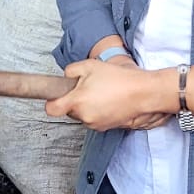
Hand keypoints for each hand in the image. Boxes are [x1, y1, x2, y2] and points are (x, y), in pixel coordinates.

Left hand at [44, 58, 166, 130]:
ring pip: (82, 115)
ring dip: (86, 106)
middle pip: (68, 111)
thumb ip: (71, 71)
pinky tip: (108, 101)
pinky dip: (97, 111)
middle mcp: (84, 117)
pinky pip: (94, 119)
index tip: (55, 95)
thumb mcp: (90, 65)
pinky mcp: (105, 128)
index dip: (51, 101)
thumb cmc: (118, 79)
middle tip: (87, 87)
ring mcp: (95, 124)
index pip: (51, 109)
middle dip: (74, 100)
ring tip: (101, 93)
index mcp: (77, 102)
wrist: (142, 93)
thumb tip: (65, 78)